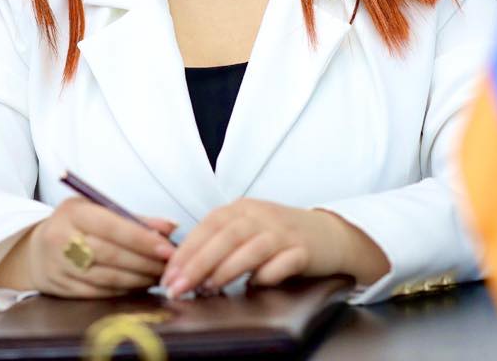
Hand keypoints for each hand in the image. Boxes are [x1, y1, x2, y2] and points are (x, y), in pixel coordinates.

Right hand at [1, 197, 176, 297]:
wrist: (35, 251)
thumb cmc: (74, 224)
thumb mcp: (95, 209)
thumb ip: (132, 217)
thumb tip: (171, 227)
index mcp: (73, 212)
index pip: (112, 226)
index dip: (142, 238)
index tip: (167, 248)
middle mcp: (62, 239)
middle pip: (111, 255)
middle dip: (145, 262)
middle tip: (169, 265)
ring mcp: (60, 268)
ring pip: (107, 277)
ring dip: (138, 279)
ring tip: (159, 276)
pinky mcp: (62, 290)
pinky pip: (100, 293)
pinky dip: (124, 291)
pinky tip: (140, 286)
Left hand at [159, 199, 387, 297]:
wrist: (328, 234)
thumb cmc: (279, 236)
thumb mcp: (248, 229)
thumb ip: (221, 242)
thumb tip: (184, 269)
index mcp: (242, 208)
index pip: (208, 225)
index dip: (186, 250)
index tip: (168, 275)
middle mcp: (261, 215)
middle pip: (225, 236)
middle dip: (197, 263)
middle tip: (178, 287)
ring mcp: (283, 232)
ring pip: (250, 248)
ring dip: (226, 269)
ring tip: (207, 288)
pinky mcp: (303, 250)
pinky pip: (282, 263)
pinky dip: (266, 275)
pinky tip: (254, 286)